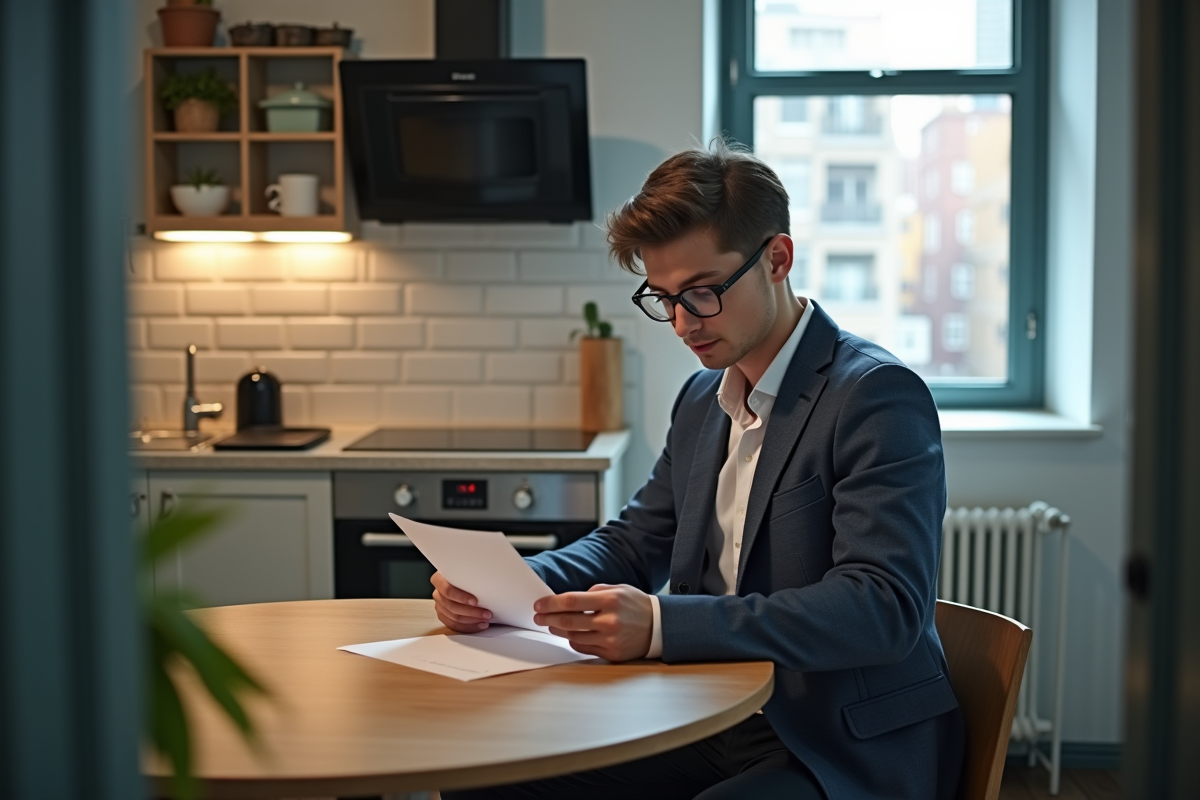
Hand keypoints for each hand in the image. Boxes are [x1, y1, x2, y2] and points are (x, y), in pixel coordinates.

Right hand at [431, 571, 492, 632]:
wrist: (459, 580)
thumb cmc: (464, 575)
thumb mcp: (465, 571)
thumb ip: (470, 575)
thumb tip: (487, 580)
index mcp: (439, 579)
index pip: (447, 590)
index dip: (461, 597)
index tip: (475, 601)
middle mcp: (437, 593)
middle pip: (452, 607)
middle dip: (472, 612)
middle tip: (486, 613)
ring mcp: (439, 606)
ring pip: (454, 618)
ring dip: (472, 621)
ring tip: (485, 620)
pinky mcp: (443, 616)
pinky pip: (454, 625)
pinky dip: (468, 627)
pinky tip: (479, 624)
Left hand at [533, 584, 652, 661]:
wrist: (659, 626)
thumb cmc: (637, 605)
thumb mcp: (618, 589)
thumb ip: (594, 592)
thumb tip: (569, 599)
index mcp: (610, 600)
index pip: (572, 601)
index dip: (551, 603)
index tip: (539, 604)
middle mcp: (609, 621)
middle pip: (569, 620)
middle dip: (548, 618)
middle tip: (538, 616)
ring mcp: (610, 639)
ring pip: (574, 636)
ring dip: (559, 630)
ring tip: (552, 624)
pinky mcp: (611, 654)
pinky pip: (584, 648)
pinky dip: (574, 640)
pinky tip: (570, 634)